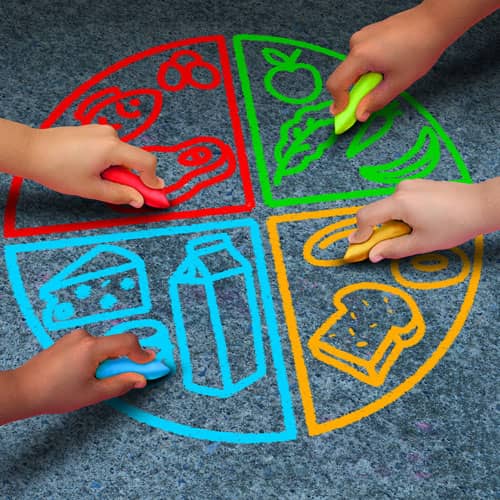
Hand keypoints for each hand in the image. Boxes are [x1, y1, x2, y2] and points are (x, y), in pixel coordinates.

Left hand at [5, 329, 154, 421]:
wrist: (22, 390)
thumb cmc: (55, 394)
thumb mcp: (93, 394)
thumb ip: (120, 384)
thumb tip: (140, 379)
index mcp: (92, 347)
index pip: (127, 342)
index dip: (142, 353)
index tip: (150, 364)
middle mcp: (85, 337)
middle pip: (116, 344)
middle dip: (124, 360)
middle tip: (126, 378)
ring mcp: (75, 337)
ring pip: (104, 346)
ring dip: (109, 360)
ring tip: (96, 380)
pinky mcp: (68, 341)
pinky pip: (92, 346)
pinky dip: (97, 358)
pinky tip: (85, 374)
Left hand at [25, 124, 162, 206]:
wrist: (31, 150)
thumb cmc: (58, 170)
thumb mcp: (92, 188)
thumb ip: (120, 195)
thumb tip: (139, 200)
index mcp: (112, 148)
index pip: (147, 162)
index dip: (153, 180)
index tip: (153, 193)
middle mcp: (111, 134)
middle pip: (134, 158)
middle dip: (133, 177)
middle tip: (123, 192)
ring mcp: (101, 130)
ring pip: (122, 154)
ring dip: (119, 169)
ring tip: (98, 179)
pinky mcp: (93, 130)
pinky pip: (111, 148)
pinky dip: (110, 161)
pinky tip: (92, 168)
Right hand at [326, 4, 444, 121]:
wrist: (435, 21)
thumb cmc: (420, 49)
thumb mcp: (398, 83)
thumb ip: (375, 101)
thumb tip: (359, 115)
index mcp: (360, 56)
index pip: (336, 84)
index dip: (338, 102)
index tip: (345, 114)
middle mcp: (356, 44)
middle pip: (344, 76)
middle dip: (356, 91)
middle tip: (374, 96)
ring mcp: (361, 36)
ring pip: (353, 68)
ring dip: (364, 79)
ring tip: (387, 75)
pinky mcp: (368, 34)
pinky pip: (360, 58)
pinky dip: (368, 68)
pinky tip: (388, 65)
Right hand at [348, 179, 486, 261]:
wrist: (481, 204)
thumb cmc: (454, 225)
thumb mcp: (421, 243)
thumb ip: (393, 249)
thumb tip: (373, 255)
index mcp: (399, 203)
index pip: (365, 217)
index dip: (359, 233)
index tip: (357, 246)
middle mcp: (400, 190)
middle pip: (376, 211)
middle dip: (376, 229)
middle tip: (387, 244)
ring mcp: (410, 185)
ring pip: (388, 207)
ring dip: (390, 222)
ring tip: (412, 232)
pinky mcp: (418, 184)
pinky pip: (400, 201)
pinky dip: (400, 214)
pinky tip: (420, 221)